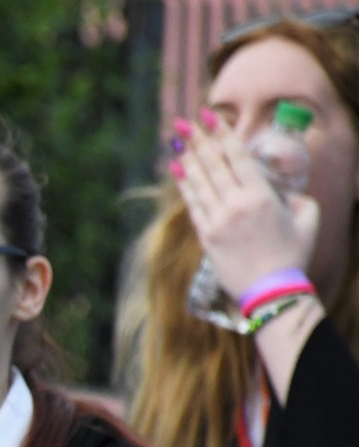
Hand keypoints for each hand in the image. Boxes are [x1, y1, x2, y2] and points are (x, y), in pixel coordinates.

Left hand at [171, 111, 318, 298]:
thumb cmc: (293, 254)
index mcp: (261, 196)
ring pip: (199, 182)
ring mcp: (217, 220)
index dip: (221, 134)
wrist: (271, 291)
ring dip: (188, 158)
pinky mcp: (206, 236)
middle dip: (197, 140)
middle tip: (184, 121)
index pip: (237, 157)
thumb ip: (295, 196)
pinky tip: (177, 170)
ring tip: (177, 140)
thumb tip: (283, 189)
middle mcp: (236, 204)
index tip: (210, 116)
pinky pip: (193, 204)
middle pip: (213, 165)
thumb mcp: (307, 218)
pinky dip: (184, 185)